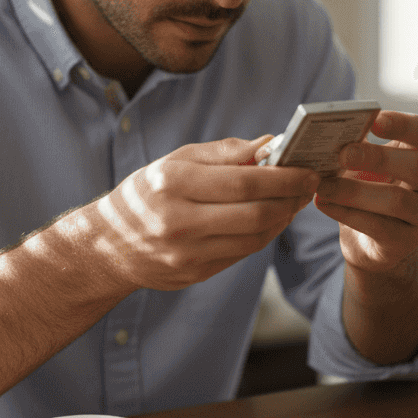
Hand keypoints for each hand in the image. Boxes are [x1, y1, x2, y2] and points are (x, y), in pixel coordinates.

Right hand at [84, 136, 319, 290]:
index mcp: (173, 184)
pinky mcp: (195, 273)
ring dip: (282, 218)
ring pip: (255, 238)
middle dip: (290, 199)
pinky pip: (243, 253)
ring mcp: (187, 253)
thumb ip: (225, 153)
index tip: (308, 170)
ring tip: (293, 200)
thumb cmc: (147, 193)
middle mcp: (179, 221)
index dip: (283, 177)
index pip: (243, 182)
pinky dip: (264, 235)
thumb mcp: (176, 161)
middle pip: (255, 213)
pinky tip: (272, 219)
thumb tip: (270, 144)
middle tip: (308, 185)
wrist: (109, 245)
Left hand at [313, 111, 417, 274]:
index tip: (374, 120)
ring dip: (355, 192)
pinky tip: (323, 203)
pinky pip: (379, 227)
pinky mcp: (409, 241)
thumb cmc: (370, 189)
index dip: (401, 124)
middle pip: (417, 166)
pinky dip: (347, 214)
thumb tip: (330, 134)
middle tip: (343, 153)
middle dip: (378, 157)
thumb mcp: (366, 164)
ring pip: (398, 201)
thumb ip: (355, 147)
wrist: (371, 240)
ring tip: (323, 185)